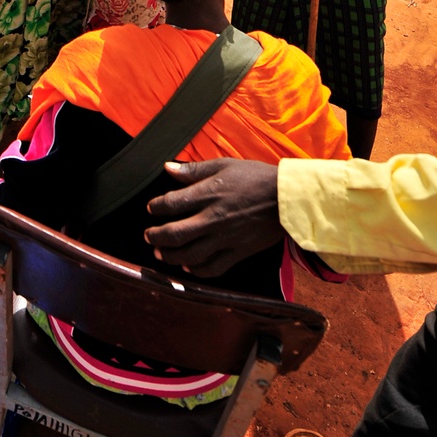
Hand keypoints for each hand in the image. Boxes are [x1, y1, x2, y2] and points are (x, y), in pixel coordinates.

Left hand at [143, 160, 282, 276]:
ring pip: (189, 255)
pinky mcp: (238, 252)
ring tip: (161, 253)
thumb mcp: (223, 165)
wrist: (287, 198)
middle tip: (148, 236)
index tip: (152, 208)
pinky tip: (188, 267)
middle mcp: (212, 219)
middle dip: (155, 236)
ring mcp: (225, 239)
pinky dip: (196, 270)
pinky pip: (212, 268)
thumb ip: (193, 170)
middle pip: (174, 234)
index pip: (170, 204)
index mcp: (207, 195)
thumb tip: (167, 168)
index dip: (155, 207)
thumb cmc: (255, 178)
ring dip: (170, 256)